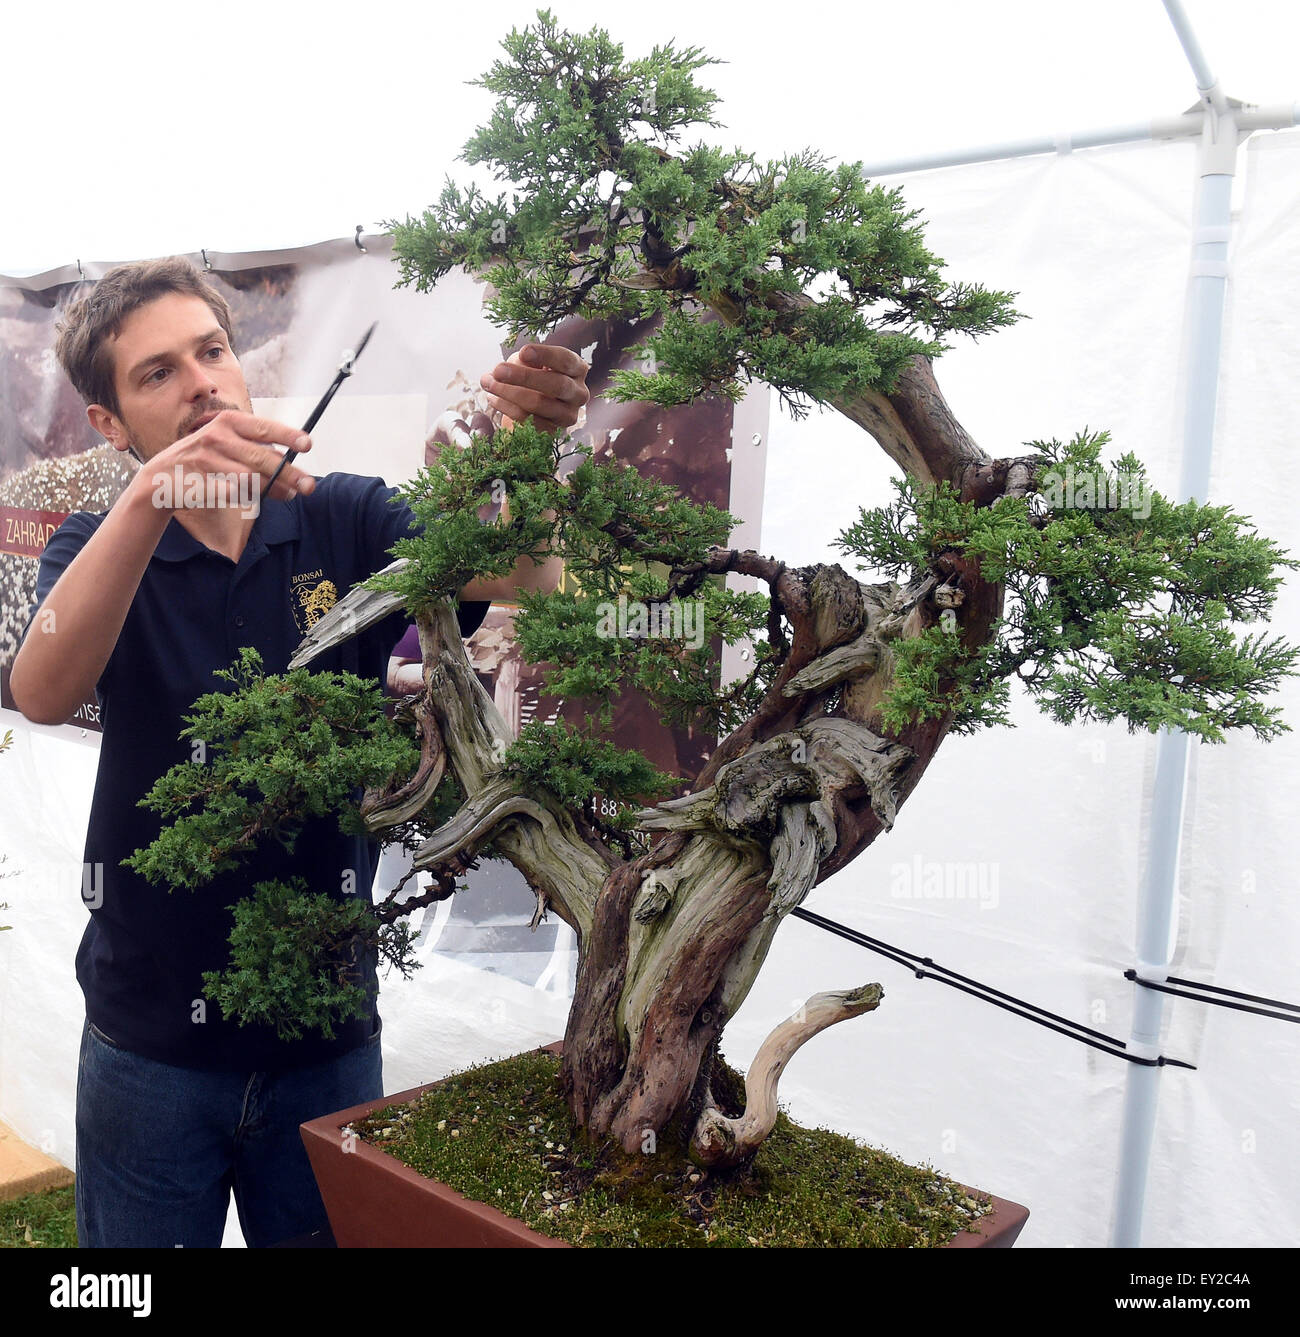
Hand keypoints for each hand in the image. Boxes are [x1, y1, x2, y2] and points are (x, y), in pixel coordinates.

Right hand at [140, 410, 315, 510]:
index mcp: (227, 422)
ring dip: (274, 489)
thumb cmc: (203, 459)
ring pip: (250, 478)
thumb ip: (255, 447)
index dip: (287, 435)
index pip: (263, 427)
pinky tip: (254, 498)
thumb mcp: (225, 441)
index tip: (307, 444)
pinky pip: (234, 494)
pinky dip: (247, 498)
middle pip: (261, 457)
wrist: (161, 478)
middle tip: (309, 485)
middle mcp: (216, 437)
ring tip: (289, 494)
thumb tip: (291, 463)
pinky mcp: (200, 483)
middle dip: (289, 473)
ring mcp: (206, 460)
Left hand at [480, 343, 588, 433]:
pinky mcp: (553, 432)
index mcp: (577, 369)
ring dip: (508, 392)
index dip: (546, 356)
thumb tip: (521, 361)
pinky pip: (528, 420)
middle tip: (498, 370)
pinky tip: (492, 398)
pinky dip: (506, 408)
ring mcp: (568, 415)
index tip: (523, 352)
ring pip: (539, 404)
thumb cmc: (531, 377)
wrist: (531, 408)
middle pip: (556, 384)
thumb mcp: (530, 362)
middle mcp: (579, 393)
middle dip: (524, 376)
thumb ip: (528, 360)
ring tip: (487, 382)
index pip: (566, 361)